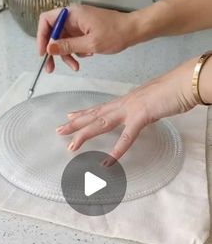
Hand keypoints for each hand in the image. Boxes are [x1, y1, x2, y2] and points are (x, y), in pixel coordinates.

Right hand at [37, 4, 136, 72]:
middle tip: (51, 68)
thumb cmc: (115, 33)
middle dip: (54, 52)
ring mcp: (78, 24)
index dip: (41, 37)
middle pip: (53, 34)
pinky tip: (87, 55)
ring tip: (76, 67)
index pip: (46, 21)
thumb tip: (50, 48)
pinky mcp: (84, 31)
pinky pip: (73, 43)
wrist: (131, 31)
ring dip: (67, 55)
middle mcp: (73, 17)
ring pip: (63, 41)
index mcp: (72, 14)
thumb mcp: (90, 43)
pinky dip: (76, 52)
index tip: (43, 53)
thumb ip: (68, 46)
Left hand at [56, 58, 197, 161]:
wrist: (185, 82)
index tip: (70, 116)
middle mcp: (123, 104)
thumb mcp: (151, 101)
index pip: (100, 107)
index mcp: (126, 100)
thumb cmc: (172, 90)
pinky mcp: (142, 117)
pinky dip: (117, 150)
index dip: (84, 113)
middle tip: (59, 130)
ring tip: (71, 145)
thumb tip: (140, 115)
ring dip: (85, 134)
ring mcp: (131, 110)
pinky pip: (126, 137)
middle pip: (94, 115)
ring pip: (101, 123)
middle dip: (75, 124)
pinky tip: (107, 162)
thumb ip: (142, 109)